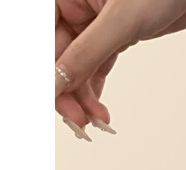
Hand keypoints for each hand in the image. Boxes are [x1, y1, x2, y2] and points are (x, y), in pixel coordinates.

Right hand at [55, 0, 185, 136]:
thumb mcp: (120, 22)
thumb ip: (87, 54)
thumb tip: (57, 84)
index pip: (44, 40)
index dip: (48, 73)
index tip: (55, 102)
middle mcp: (75, 6)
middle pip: (58, 56)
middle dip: (67, 91)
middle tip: (79, 121)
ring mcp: (93, 22)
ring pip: (78, 66)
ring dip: (83, 96)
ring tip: (96, 120)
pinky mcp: (114, 35)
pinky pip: (96, 66)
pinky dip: (96, 89)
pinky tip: (99, 110)